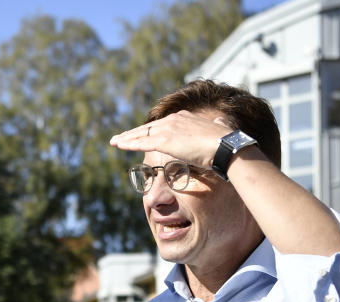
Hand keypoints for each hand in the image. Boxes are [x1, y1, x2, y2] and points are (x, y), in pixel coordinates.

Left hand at [108, 110, 231, 167]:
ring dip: (126, 139)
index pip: (161, 125)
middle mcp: (174, 120)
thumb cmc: (225, 143)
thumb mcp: (218, 131)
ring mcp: (168, 129)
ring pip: (141, 134)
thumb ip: (215, 127)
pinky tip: (119, 145)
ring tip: (114, 142)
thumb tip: (220, 121)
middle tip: (119, 138)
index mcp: (185, 117)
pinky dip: (129, 144)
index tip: (139, 134)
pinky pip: (142, 142)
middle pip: (147, 127)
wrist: (225, 146)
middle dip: (132, 133)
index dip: (148, 131)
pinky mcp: (164, 140)